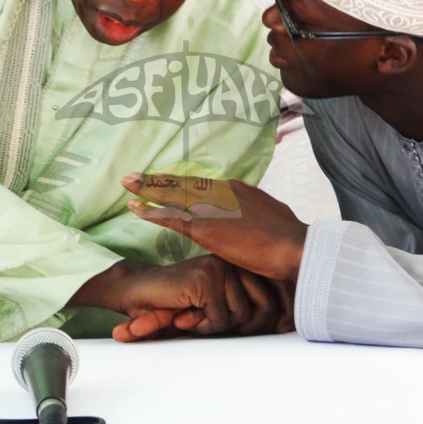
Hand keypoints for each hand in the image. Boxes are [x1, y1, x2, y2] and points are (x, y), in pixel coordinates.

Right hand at [70, 256, 291, 342]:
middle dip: (240, 327)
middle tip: (209, 322)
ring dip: (216, 327)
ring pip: (242, 316)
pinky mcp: (205, 279)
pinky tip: (184, 317)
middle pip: (266, 309)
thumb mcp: (220, 307)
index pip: (276, 300)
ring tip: (195, 316)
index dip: (261, 324)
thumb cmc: (179, 305)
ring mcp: (220, 268)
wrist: (138, 293)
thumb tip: (286, 324)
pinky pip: (219, 319)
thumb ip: (249, 310)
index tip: (237, 327)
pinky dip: (201, 327)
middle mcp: (234, 262)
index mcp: (242, 264)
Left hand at [122, 173, 308, 280]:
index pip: (203, 184)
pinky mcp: (205, 227)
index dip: (182, 183)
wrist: (294, 247)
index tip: (167, 182)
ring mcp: (212, 208)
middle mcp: (222, 192)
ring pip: (173, 194)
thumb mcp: (271, 218)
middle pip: (183, 183)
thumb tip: (255, 217)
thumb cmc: (289, 239)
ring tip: (128, 183)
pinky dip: (151, 210)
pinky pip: (170, 216)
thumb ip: (257, 215)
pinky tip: (135, 207)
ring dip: (148, 188)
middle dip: (158, 180)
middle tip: (135, 176)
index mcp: (239, 189)